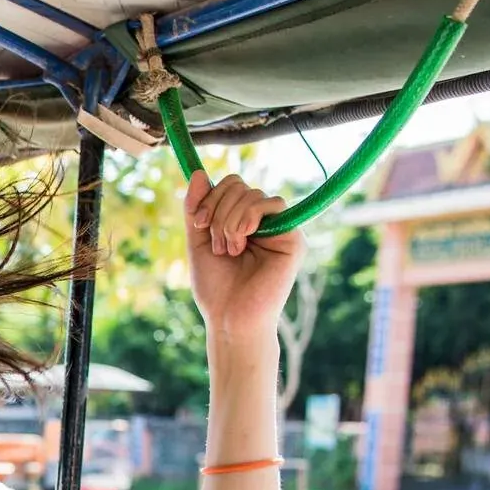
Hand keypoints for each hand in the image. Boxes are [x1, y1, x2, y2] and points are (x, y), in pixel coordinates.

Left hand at [183, 171, 303, 340]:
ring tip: (229, 250)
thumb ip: (196, 209)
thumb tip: (197, 173)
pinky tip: (242, 242)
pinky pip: (272, 205)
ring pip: (253, 194)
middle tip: (215, 243)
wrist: (229, 317)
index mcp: (241, 220)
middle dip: (218, 211)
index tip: (197, 224)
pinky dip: (248, 219)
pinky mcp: (293, 237)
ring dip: (229, 221)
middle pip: (239, 185)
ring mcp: (279, 228)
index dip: (210, 197)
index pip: (230, 184)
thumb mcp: (198, 242)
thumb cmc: (216, 287)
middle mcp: (262, 221)